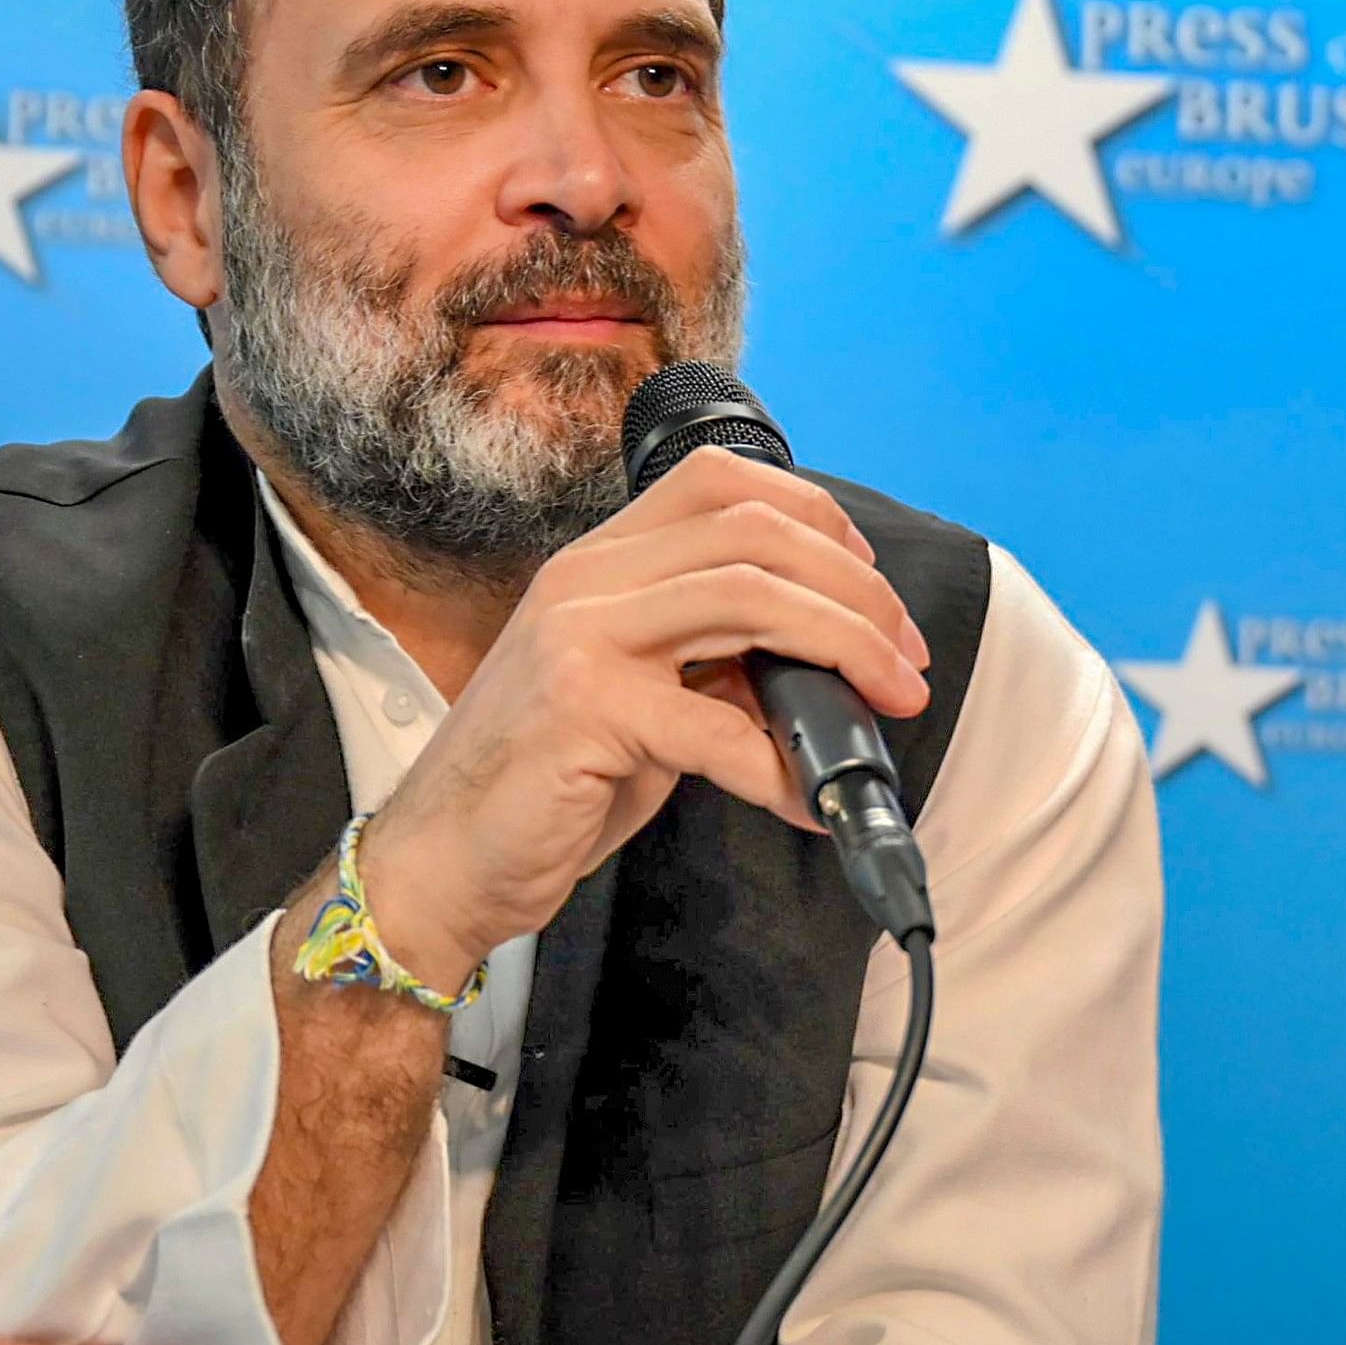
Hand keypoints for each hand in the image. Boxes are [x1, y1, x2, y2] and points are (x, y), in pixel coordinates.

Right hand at [356, 445, 930, 982]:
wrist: (441, 861)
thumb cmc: (547, 783)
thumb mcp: (640, 696)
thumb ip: (713, 659)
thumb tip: (822, 660)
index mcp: (602, 562)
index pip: (725, 483)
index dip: (819, 520)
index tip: (872, 590)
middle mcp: (587, 578)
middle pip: (757, 532)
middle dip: (857, 594)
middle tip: (905, 662)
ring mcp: (579, 635)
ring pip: (751, 598)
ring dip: (845, 650)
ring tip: (886, 706)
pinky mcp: (582, 706)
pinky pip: (718, 725)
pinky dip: (782, 766)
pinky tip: (807, 801)